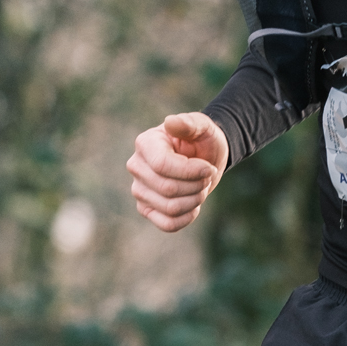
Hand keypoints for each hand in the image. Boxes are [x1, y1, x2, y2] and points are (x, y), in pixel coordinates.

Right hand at [127, 112, 227, 234]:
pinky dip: (187, 218)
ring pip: (169, 207)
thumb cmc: (202, 139)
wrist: (205, 157)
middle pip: (168, 188)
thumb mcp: (202, 126)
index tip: (209, 168)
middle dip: (196, 185)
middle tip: (207, 176)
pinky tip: (195, 206)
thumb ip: (188, 123)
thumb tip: (170, 122)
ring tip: (201, 187)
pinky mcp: (146, 208)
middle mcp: (137, 166)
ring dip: (195, 200)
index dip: (191, 171)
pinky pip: (167, 223)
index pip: (162, 165)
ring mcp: (139, 189)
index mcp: (145, 143)